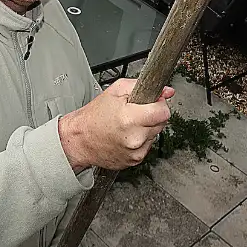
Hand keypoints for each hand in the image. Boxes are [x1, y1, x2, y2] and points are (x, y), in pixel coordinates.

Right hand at [59, 78, 174, 170]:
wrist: (79, 141)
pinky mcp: (135, 160)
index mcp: (130, 119)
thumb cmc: (94, 116)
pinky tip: (127, 135)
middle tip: (135, 112)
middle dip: (152, 115)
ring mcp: (135, 151)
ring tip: (128, 124)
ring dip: (146, 128)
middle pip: (161, 122)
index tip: (151, 102)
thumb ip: (143, 86)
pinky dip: (141, 140)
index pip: (164, 111)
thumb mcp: (116, 90)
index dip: (159, 103)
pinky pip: (147, 145)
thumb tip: (166, 91)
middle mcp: (135, 138)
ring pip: (155, 134)